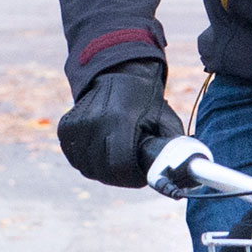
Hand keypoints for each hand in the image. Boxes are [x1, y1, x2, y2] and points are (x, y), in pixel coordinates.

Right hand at [56, 67, 182, 188]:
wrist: (118, 74)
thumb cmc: (146, 101)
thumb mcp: (166, 121)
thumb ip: (172, 149)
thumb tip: (184, 175)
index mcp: (122, 119)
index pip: (120, 166)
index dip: (132, 178)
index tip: (139, 177)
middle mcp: (96, 120)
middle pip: (103, 171)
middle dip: (119, 176)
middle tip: (130, 170)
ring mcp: (78, 123)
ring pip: (87, 168)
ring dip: (102, 170)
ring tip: (115, 159)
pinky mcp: (67, 126)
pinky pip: (74, 158)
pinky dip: (86, 160)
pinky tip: (99, 152)